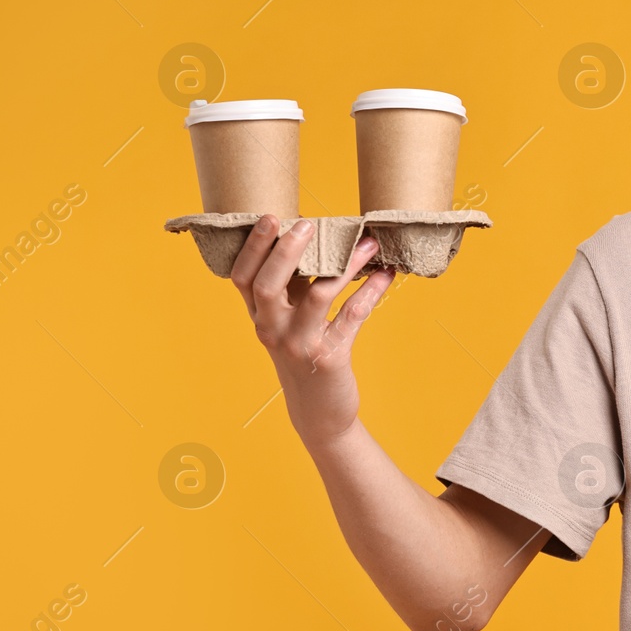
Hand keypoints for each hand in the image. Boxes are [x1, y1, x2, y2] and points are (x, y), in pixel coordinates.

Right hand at [230, 215, 394, 448]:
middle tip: (308, 223)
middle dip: (286, 250)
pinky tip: (387, 274)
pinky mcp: (330, 356)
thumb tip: (312, 239)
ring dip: (346, 264)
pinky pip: (354, 315)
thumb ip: (293, 287)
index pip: (242, 277)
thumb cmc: (305, 355)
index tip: (271, 217)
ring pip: (318, 295)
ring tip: (370, 243)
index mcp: (259, 317)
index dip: (252, 247)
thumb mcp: (289, 322)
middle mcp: (272, 330)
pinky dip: (373, 291)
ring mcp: (300, 344)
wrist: (319, 413)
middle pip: (267, 284)